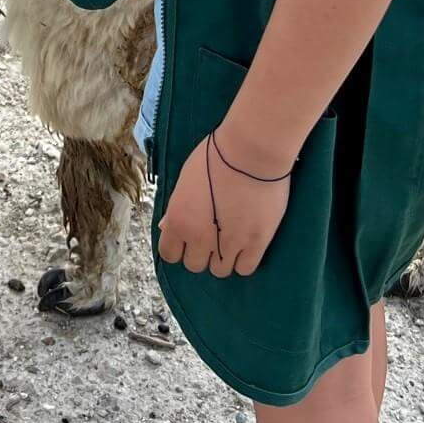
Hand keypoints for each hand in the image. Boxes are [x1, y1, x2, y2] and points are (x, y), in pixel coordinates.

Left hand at [156, 131, 290, 278]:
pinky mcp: (256, 243)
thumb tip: (167, 226)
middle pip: (194, 265)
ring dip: (222, 258)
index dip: (178, 247)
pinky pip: (245, 269)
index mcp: (179, 220)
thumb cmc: (214, 157)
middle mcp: (200, 237)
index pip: (170, 254)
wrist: (250, 152)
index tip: (187, 238)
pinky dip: (243, 260)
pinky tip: (244, 245)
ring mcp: (229, 244)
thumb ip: (177, 207)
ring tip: (229, 239)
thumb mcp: (185, 180)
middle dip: (200, 252)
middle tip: (211, 235)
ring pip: (220, 270)